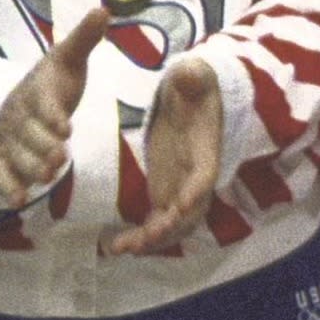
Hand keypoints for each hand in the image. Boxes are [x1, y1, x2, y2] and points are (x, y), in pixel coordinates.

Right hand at [0, 4, 109, 210]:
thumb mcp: (67, 59)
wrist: (18, 97)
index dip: (53, 117)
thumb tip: (104, 8)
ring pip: (16, 156)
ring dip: (30, 167)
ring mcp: (8, 139)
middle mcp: (18, 117)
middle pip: (29, 135)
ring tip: (49, 175)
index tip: (66, 128)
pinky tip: (18, 201)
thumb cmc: (52, 81)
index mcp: (36, 92)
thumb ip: (84, 38)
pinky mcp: (3, 158)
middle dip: (43, 147)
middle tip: (59, 159)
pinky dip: (6, 187)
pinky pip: (0, 173)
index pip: (44, 105)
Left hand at [105, 51, 224, 256]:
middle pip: (190, 212)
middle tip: (143, 238)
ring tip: (119, 247)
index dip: (196, 190)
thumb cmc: (195, 87)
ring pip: (172, 224)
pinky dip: (140, 238)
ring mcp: (179, 186)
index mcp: (205, 150)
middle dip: (169, 228)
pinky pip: (156, 222)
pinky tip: (114, 245)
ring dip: (150, 240)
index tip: (182, 205)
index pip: (205, 174)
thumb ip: (192, 76)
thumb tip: (190, 72)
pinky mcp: (164, 190)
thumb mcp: (195, 76)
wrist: (194, 99)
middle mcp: (195, 176)